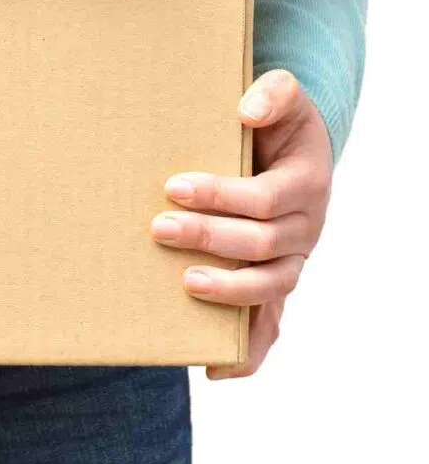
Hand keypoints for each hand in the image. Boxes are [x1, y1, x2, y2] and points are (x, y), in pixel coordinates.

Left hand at [150, 68, 331, 378]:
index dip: (221, 195)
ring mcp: (293, 259)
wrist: (295, 146)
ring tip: (184, 283)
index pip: (265, 198)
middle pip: (261, 244)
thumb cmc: (277, 122)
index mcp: (305, 183)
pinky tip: (217, 371)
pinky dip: (250, 353)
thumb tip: (247, 110)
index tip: (173, 185)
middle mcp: (304, 227)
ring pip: (269, 286)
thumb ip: (273, 93)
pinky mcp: (276, 281)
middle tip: (159, 226)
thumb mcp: (283, 97)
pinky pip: (272, 324)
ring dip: (226, 290)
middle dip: (209, 237)